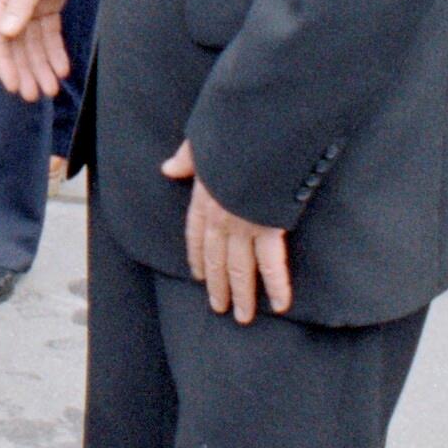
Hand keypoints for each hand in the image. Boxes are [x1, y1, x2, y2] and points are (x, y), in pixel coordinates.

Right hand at [0, 0, 84, 99]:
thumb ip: (21, 1)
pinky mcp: (49, 5)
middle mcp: (12, 2)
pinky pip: (49, 34)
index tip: (14, 84)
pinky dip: (55, 52)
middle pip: (16, 44)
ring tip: (51, 89)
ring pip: (33, 43)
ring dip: (41, 65)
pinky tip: (62, 68)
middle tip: (35, 95)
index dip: (4, 61)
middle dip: (25, 69)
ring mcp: (31, 5)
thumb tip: (5, 33)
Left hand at [163, 141, 292, 323]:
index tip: (198, 275)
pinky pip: (271, 264)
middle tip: (219, 308)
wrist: (256, 131)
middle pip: (216, 258)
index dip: (197, 256)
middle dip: (217, 286)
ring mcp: (242, 224)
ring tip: (243, 317)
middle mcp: (219, 216)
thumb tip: (167, 168)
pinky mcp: (268, 228)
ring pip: (239, 268)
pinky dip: (276, 287)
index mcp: (203, 196)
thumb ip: (187, 159)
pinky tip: (280, 305)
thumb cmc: (231, 131)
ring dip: (241, 295)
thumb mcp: (201, 142)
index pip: (195, 234)